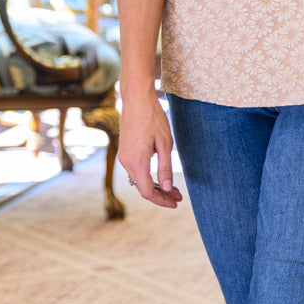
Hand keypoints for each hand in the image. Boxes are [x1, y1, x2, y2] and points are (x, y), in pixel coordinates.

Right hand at [117, 90, 183, 209]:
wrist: (136, 99)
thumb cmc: (153, 118)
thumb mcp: (165, 144)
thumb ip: (165, 168)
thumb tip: (167, 189)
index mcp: (137, 162)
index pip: (147, 191)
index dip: (161, 201)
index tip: (175, 203)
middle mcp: (126, 162)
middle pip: (143, 188)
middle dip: (161, 194)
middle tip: (179, 196)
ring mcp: (123, 157)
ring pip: (139, 180)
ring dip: (156, 186)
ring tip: (174, 188)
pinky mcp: (125, 152)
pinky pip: (136, 171)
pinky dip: (148, 177)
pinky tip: (161, 177)